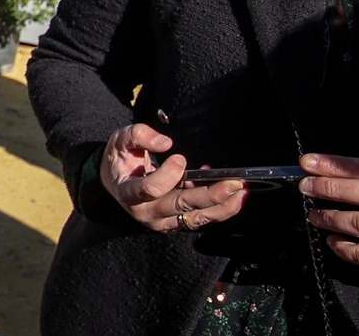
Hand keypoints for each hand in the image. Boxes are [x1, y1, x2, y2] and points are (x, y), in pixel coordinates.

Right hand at [98, 124, 246, 231]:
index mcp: (129, 193)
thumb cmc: (120, 160)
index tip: (180, 157)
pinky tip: (233, 193)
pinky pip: (200, 218)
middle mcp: (147, 213)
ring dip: (222, 206)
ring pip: (197, 218)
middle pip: (182, 206)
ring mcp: (163, 221)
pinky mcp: (176, 223)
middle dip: (211, 195)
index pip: (150, 189)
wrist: (116, 183)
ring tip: (241, 191)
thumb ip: (139, 135)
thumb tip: (166, 143)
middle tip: (235, 182)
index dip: (168, 175)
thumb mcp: (120, 141)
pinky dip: (219, 207)